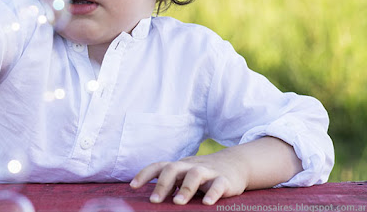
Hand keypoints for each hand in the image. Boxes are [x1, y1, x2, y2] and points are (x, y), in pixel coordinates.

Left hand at [130, 153, 246, 204]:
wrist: (235, 164)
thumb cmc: (203, 174)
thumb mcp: (184, 176)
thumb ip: (170, 184)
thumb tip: (151, 198)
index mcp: (179, 166)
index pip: (158, 166)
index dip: (144, 174)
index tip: (132, 186)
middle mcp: (190, 166)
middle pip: (173, 169)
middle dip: (162, 184)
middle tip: (154, 201)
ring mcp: (208, 172)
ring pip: (195, 175)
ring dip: (185, 188)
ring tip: (177, 202)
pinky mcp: (224, 180)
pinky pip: (218, 184)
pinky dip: (212, 193)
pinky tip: (207, 203)